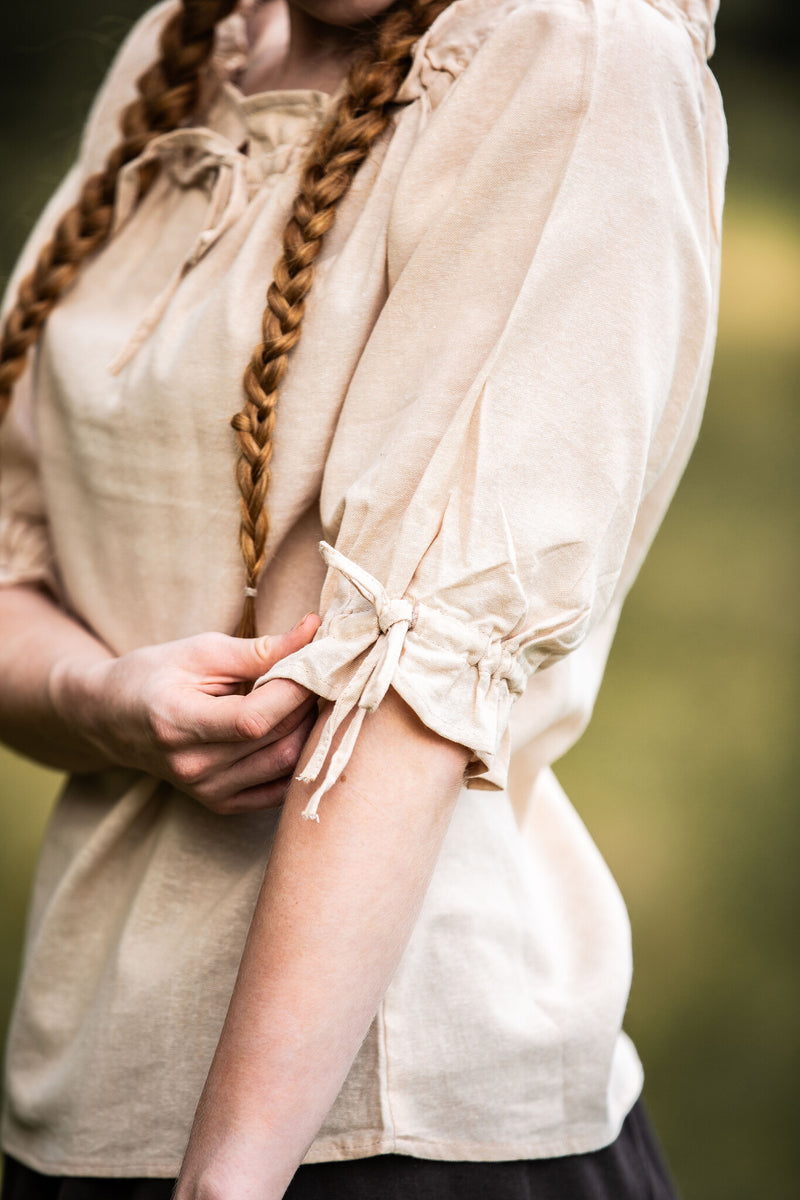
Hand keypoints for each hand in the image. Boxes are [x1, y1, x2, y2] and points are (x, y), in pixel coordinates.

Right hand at [49, 615, 320, 811]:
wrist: (113, 719)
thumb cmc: (154, 674)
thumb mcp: (201, 651)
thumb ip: (259, 649)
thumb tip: (312, 630)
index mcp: (178, 723)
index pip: (253, 718)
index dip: (295, 690)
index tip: (316, 661)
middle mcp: (192, 767)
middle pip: (276, 741)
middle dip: (309, 703)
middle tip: (322, 674)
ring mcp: (207, 791)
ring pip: (285, 766)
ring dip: (310, 729)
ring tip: (313, 698)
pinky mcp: (220, 803)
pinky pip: (279, 790)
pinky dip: (299, 758)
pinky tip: (301, 728)